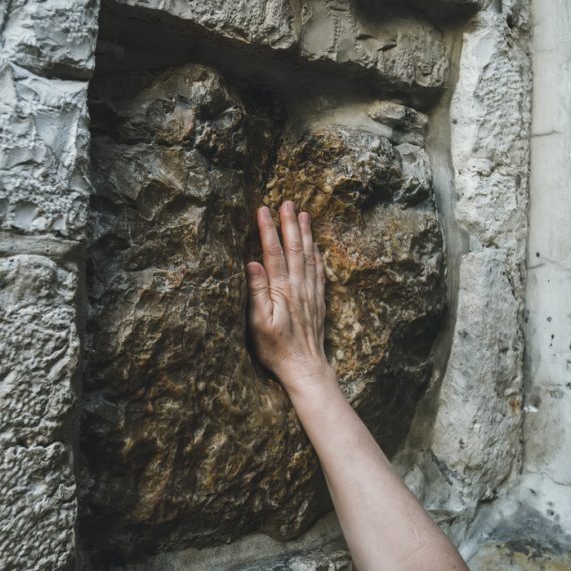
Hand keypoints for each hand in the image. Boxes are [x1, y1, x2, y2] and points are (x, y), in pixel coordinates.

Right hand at [246, 201, 332, 391]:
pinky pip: (319, 271)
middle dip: (289, 224)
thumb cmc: (276, 349)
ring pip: (309, 256)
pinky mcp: (318, 302)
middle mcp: (299, 287)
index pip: (273, 252)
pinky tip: (316, 246)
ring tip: (303, 214)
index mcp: (282, 289)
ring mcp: (311, 293)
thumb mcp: (258, 324)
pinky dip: (317, 255)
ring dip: (305, 234)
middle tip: (286, 202)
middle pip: (294, 248)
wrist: (305, 368)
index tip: (263, 209)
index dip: (268, 229)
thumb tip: (251, 263)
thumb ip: (257, 292)